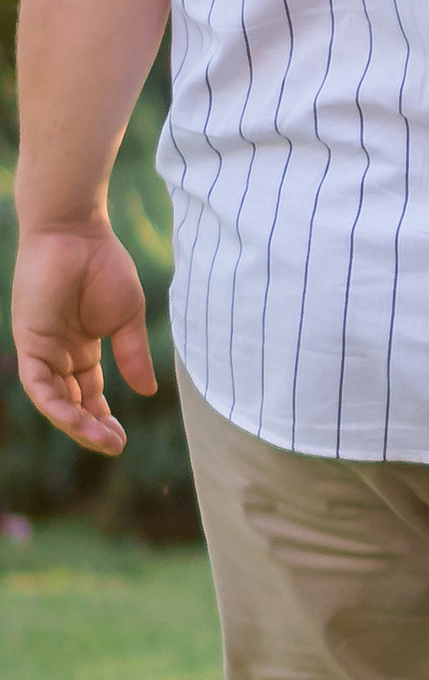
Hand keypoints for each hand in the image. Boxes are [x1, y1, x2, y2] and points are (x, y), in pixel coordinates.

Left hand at [12, 222, 158, 453]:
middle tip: (114, 446)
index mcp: (81, 347)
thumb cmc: (103, 266)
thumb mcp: (127, 318)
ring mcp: (42, 350)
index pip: (88, 393)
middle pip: (72, 402)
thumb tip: (148, 392)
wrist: (77, 234)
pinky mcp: (30, 343)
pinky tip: (76, 420)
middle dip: (91, 427)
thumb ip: (133, 354)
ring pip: (54, 400)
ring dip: (76, 424)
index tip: (121, 437)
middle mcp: (58, 354)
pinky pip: (39, 385)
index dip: (102, 417)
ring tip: (103, 440)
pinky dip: (56, 405)